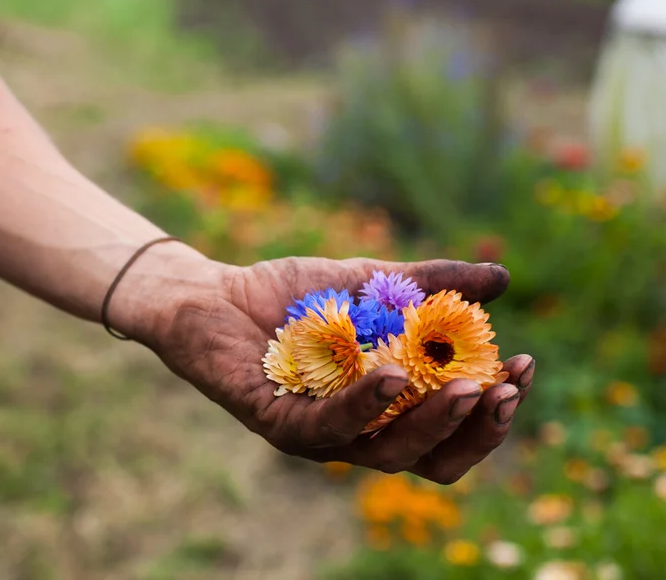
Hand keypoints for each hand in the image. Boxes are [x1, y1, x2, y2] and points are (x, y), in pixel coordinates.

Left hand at [128, 254, 533, 483]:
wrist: (212, 292)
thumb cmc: (291, 296)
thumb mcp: (369, 282)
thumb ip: (429, 284)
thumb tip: (501, 277)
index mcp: (385, 409)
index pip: (451, 429)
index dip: (492, 411)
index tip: (523, 367)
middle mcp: (356, 433)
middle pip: (431, 457)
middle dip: (476, 430)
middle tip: (504, 389)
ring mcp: (316, 436)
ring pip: (386, 453)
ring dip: (432, 424)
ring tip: (466, 389)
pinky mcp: (276, 423)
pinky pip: (326, 428)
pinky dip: (366, 403)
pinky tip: (395, 374)